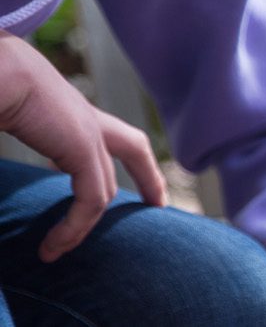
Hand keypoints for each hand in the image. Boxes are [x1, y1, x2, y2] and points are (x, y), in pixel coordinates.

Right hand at [0, 31, 165, 262]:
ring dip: (81, 227)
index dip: (125, 152)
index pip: (109, 129)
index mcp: (66, 107)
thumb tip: (8, 129)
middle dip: (148, 175)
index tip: (126, 171)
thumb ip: (15, 125)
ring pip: (103, 188)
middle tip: (157, 204)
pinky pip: (91, 199)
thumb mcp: (6, 111)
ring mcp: (86, 131)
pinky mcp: (82, 147)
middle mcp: (83, 116)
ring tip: (55, 252)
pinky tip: (54, 246)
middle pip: (132, 145)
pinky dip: (75, 226)